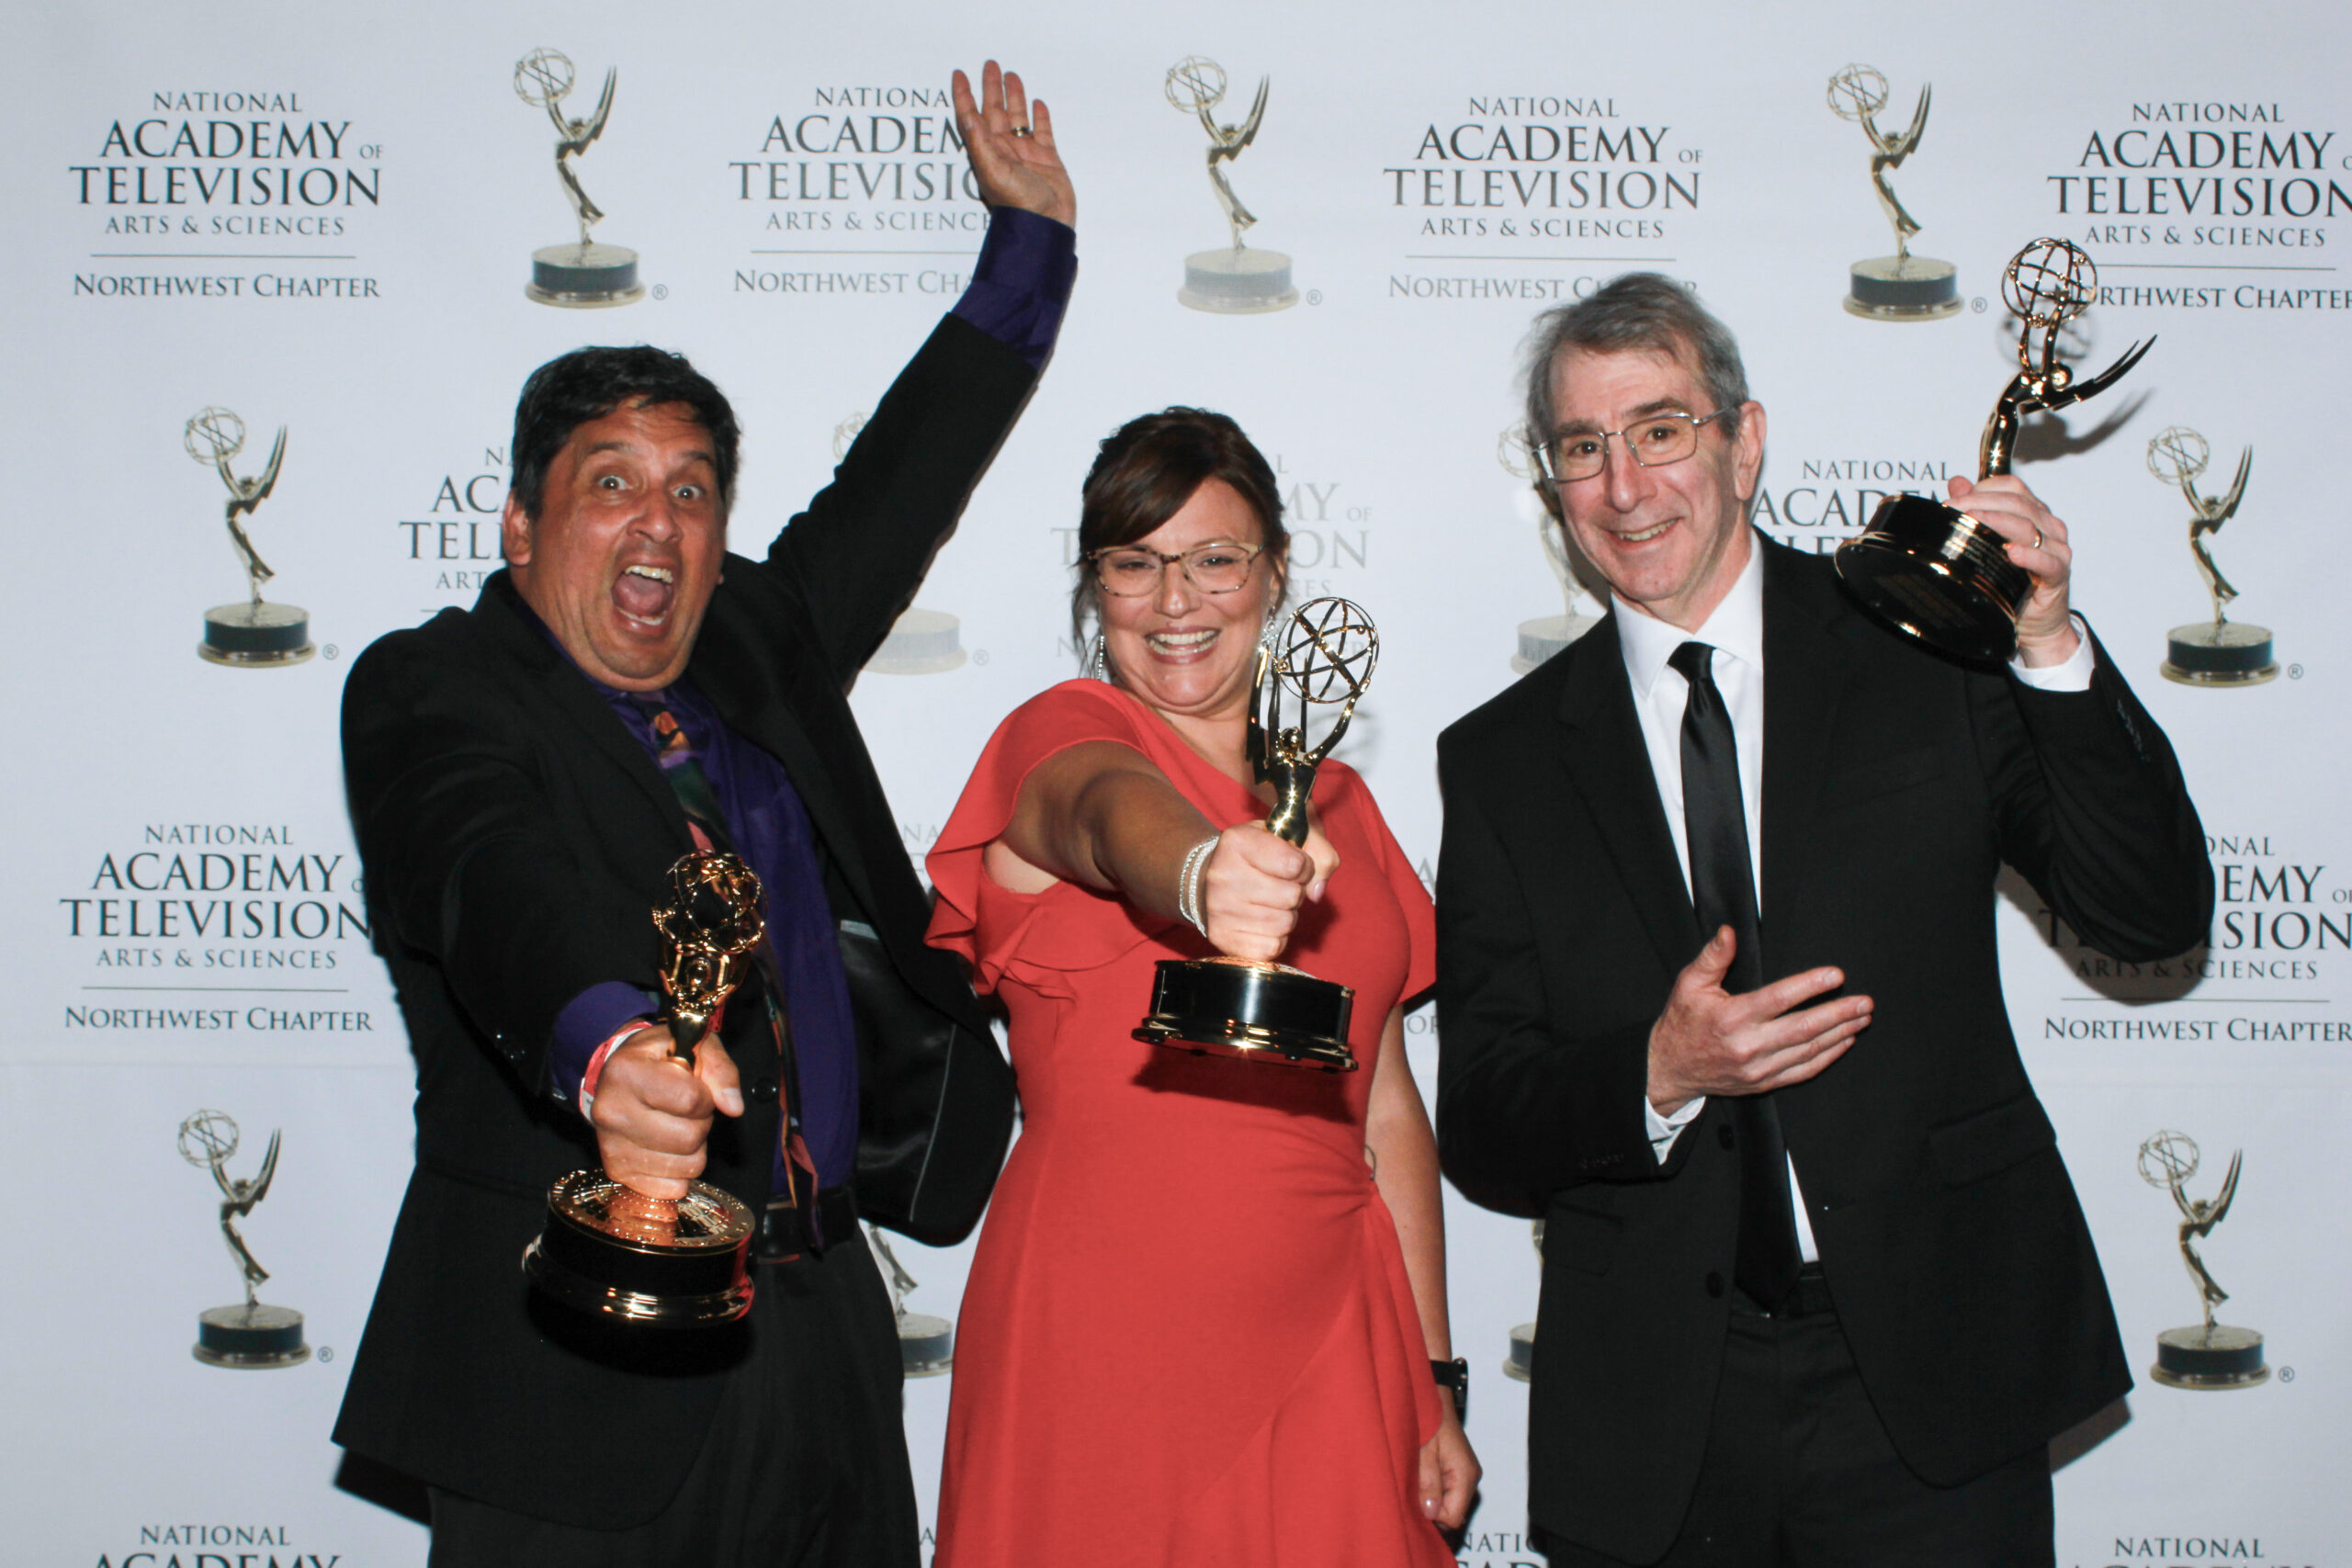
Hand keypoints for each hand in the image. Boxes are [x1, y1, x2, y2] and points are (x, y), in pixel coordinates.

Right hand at [588, 1025, 744, 1199]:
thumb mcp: (696, 1047)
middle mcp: (611, 1111)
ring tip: (677, 1124)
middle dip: (702, 1123)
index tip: (696, 1089)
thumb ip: (721, 1071)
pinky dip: (682, 1171)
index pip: (689, 1100)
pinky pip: (673, 1188)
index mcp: (626, 1072)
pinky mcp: (617, 1171)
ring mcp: (611, 1145)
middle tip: (688, 1110)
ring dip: (695, 1148)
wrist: (622, 1075)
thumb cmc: (662, 1058)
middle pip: (689, 1138)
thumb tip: (734, 1107)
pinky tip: (669, 1147)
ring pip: (686, 1166)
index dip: (706, 1097)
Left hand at [951, 61, 1074, 226]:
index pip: (972, 117)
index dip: (964, 95)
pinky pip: (1042, 132)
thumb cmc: (1018, 204)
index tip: (959, 75)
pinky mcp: (1047, 159)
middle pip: (995, 110)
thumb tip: (968, 115)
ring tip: (1012, 76)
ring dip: (1014, 97)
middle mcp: (1004, 149)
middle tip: (990, 65)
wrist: (1047, 225)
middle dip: (991, 88)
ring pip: (1017, 117)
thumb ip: (980, 143)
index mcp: (988, 151)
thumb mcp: (993, 172)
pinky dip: (1039, 118)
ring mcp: (1026, 153)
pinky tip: (1038, 104)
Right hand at [1197, 820, 1337, 961]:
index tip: (1292, 865)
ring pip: (1284, 924)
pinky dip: (1275, 938)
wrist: (1205, 880)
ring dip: (1286, 915)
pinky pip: (1272, 948)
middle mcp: (1223, 874)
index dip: (1304, 867)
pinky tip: (1262, 923)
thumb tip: (1317, 892)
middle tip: (1279, 886)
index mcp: (1238, 842)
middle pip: (1292, 896)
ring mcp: (1219, 908)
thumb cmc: (1255, 857)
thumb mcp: (1286, 837)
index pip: (1295, 864)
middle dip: (1295, 892)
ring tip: (1269, 903)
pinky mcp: (1221, 937)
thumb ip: (1318, 851)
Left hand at [1418, 1406, 1479, 1530]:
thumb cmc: (1428, 1420)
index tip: (1414, 1500)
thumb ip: (1428, 1483)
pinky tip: (1422, 1474)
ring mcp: (1466, 1474)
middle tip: (1412, 1488)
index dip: (1433, 1515)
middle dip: (1431, 1507)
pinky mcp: (1460, 1470)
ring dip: (1431, 1497)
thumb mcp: (1423, 1452)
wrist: (1434, 1399)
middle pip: (1453, 1512)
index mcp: (1465, 1474)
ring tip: (1416, 1477)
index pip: (1454, 1517)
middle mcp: (1471, 1477)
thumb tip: (1431, 1514)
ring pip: (1450, 1503)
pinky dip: (1434, 1489)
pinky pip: (1448, 1491)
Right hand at [1646, 927, 1871, 1114]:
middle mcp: (1748, 1046)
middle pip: (1803, 1028)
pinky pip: (1803, 1071)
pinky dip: (1827, 1057)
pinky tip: (1844, 1041)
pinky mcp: (1763, 1082)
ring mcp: (1758, 1068)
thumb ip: (1713, 958)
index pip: (1779, 999)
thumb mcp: (1689, 984)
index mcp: (1731, 1017)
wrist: (1671, 1068)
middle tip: (1865, 1002)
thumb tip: (1729, 932)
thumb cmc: (1682, 1022)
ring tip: (1862, 1018)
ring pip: (1808, 1050)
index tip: (1836, 975)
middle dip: (1839, 1013)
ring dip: (1840, 1033)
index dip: (1810, 986)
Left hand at [1947, 473, 2078, 664]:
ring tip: (1972, 524)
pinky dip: (2030, 556)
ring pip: (2029, 527)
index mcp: (2034, 513)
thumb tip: (1957, 484)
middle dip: (1980, 504)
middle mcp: (2048, 526)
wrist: (2036, 622)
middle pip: (2017, 504)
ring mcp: (2057, 549)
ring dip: (1998, 523)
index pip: (2011, 488)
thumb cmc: (2014, 582)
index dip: (1982, 489)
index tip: (1953, 500)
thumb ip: (1977, 509)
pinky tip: (2013, 553)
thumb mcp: (1990, 543)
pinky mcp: (2059, 574)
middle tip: (1953, 511)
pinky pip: (2048, 562)